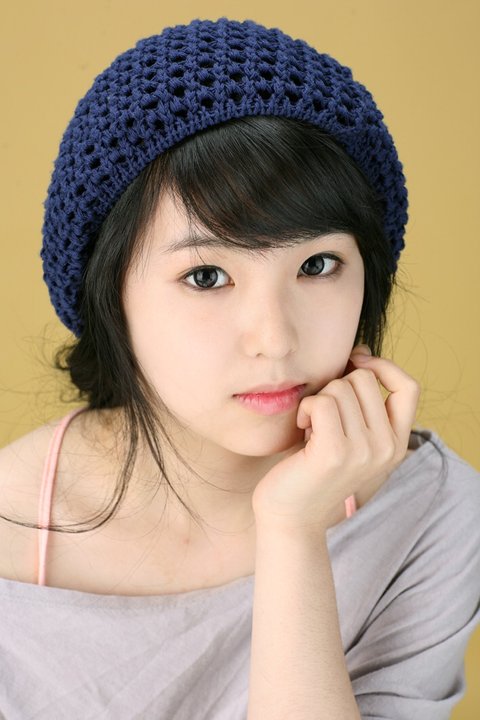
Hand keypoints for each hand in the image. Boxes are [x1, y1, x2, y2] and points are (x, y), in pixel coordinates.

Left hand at [251, 345, 420, 532]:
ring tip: (311, 428)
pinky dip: (305, 409)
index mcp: (396, 443)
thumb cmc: (311, 464)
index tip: (354, 365)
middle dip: (335, 387)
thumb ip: (360, 398)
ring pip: (339, 388)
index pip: (408, 387)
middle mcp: (388, 448)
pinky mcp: (335, 453)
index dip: (383, 367)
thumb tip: (361, 351)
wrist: (290, 514)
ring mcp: (364, 452)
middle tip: (322, 418)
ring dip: (317, 401)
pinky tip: (301, 430)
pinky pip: (320, 402)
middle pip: (364, 379)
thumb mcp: (347, 429)